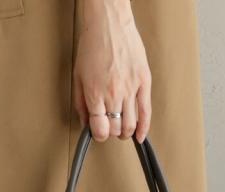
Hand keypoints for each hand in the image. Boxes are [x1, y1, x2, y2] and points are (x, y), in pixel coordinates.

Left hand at [73, 0, 151, 142]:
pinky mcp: (143, 82)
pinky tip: (140, 135)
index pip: (100, 129)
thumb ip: (81, 103)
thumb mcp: (78, 76)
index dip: (99, 135)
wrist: (109, 22)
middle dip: (112, 132)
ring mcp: (130, 88)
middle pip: (116, 129)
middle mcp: (113, 93)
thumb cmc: (93, 44)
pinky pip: (146, 112)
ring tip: (122, 129)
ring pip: (130, 125)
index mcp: (95, 93)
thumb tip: (86, 123)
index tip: (99, 133)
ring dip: (126, 132)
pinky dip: (143, 128)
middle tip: (110, 127)